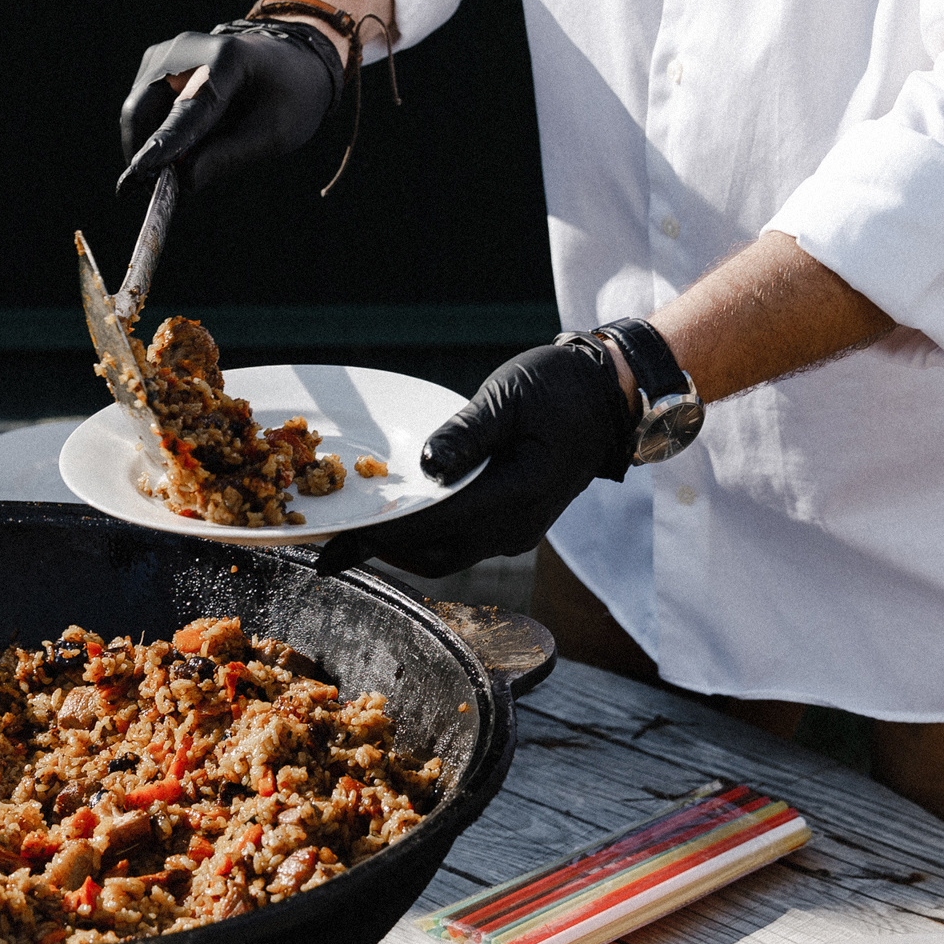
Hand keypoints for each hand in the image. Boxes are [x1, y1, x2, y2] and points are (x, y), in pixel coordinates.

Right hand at [118, 19, 341, 196]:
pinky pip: (142, 105)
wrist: (286, 59)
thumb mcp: (274, 132)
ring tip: (173, 169)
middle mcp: (187, 48)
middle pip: (144, 107)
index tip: (142, 171)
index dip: (166, 141)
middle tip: (155, 191)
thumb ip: (229, 156)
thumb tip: (183, 183)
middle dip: (144, 152)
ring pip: (137, 110)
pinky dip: (153, 130)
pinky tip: (180, 142)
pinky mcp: (155, 61)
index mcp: (228, 59)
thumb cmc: (286, 98)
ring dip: (148, 145)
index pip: (190, 107)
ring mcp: (167, 52)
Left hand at [313, 337, 636, 577]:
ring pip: (449, 556)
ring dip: (403, 550)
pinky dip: (426, 539)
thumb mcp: (508, 397)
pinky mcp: (514, 527)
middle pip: (438, 556)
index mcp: (520, 492)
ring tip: (357, 537)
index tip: (343, 539)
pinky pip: (463, 545)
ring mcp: (519, 531)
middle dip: (385, 552)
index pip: (440, 524)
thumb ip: (466, 434)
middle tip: (336, 545)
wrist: (608, 399)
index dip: (387, 535)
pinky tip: (398, 523)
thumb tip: (427, 466)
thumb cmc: (558, 387)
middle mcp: (518, 525)